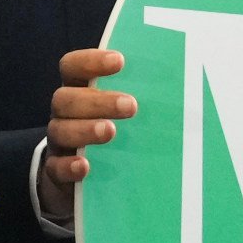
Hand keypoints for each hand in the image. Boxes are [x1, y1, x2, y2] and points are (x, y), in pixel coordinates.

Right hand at [38, 48, 136, 226]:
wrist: (91, 181)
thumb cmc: (118, 138)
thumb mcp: (126, 115)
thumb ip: (144, 100)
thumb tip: (186, 90)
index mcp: (80, 92)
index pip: (73, 67)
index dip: (91, 61)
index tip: (120, 61)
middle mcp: (65, 114)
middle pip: (65, 99)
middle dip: (98, 100)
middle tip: (131, 105)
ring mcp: (59, 143)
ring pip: (60, 130)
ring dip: (85, 129)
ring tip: (111, 132)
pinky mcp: (57, 172)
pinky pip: (56, 167)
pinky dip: (69, 165)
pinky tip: (86, 166)